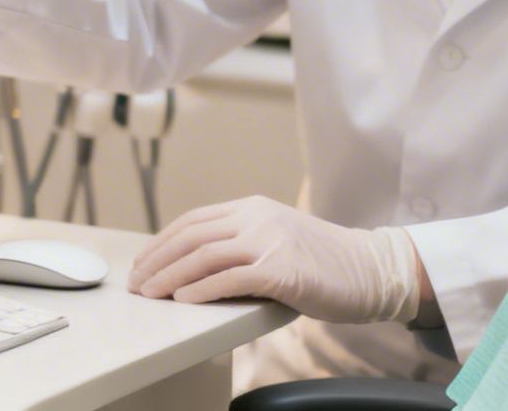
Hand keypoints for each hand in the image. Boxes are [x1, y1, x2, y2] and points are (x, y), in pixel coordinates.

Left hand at [127, 196, 419, 324]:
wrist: (371, 269)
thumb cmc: (325, 262)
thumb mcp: (277, 238)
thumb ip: (242, 242)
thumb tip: (195, 266)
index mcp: (252, 207)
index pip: (193, 221)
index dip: (161, 242)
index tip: (142, 263)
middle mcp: (257, 217)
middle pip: (191, 236)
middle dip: (156, 260)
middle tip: (136, 282)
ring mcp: (270, 240)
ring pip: (204, 256)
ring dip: (170, 276)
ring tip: (150, 293)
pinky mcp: (282, 269)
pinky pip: (229, 278)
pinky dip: (201, 289)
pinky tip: (184, 300)